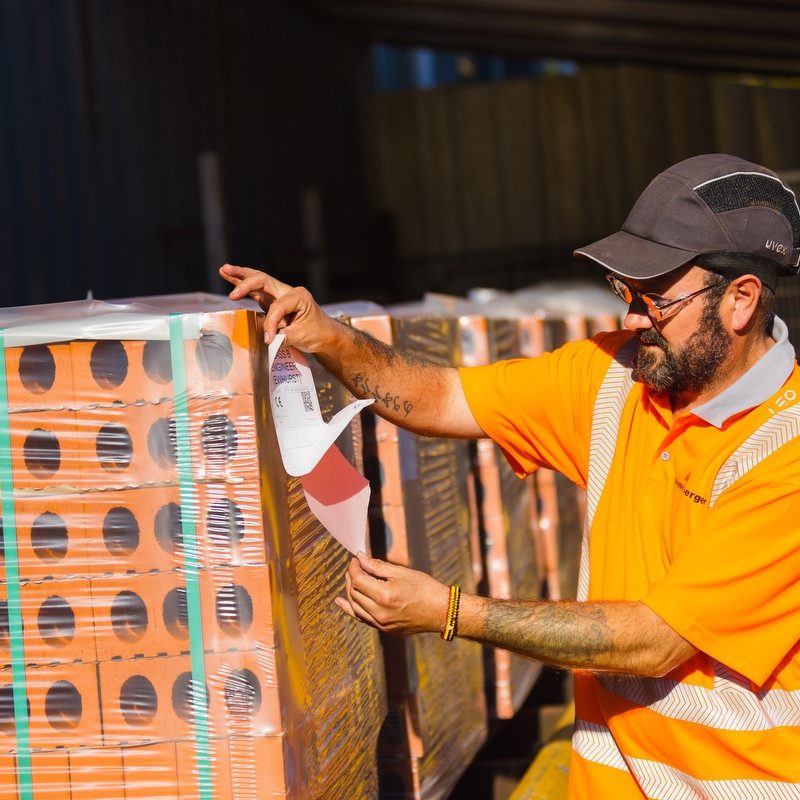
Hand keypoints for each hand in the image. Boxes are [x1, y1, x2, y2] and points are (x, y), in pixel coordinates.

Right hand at [219, 264, 338, 350]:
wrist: (325, 334)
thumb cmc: (317, 333)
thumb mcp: (302, 336)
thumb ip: (284, 336)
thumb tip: (267, 339)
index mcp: (299, 296)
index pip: (277, 307)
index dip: (271, 323)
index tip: (269, 339)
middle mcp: (288, 291)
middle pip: (264, 280)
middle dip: (246, 282)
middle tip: (231, 287)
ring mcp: (279, 294)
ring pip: (258, 281)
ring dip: (241, 276)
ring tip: (224, 269)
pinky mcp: (272, 300)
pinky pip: (256, 290)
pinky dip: (243, 285)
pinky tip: (229, 276)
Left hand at [335, 552, 450, 634]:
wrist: (441, 611)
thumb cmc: (425, 588)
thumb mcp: (402, 572)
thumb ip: (378, 566)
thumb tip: (360, 558)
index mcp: (384, 596)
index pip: (358, 580)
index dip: (354, 567)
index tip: (355, 559)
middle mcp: (379, 613)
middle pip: (354, 593)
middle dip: (351, 577)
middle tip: (354, 566)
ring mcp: (381, 624)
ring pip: (355, 607)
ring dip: (349, 591)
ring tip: (350, 579)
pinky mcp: (384, 629)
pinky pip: (361, 618)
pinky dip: (351, 609)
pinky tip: (341, 601)